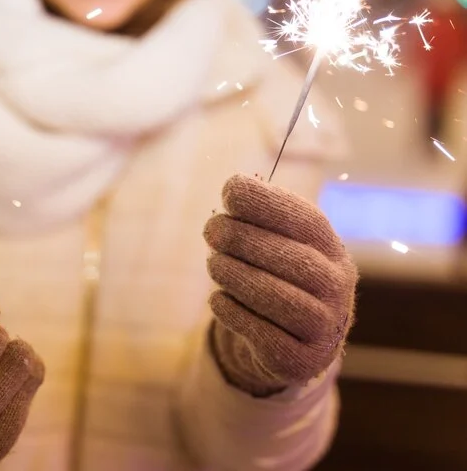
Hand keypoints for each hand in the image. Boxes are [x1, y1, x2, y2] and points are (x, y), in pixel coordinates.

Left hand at [203, 174, 357, 395]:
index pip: (307, 221)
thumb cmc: (275, 277)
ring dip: (239, 276)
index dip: (269, 203)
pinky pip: (265, 335)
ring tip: (213, 264)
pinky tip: (217, 299)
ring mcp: (324, 327)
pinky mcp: (301, 360)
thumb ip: (258, 217)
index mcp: (332, 250)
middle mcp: (337, 287)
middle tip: (212, 231)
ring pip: (280, 299)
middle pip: (294, 260)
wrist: (289, 342)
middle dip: (246, 240)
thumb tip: (234, 187)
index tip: (231, 190)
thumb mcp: (273, 243)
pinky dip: (235, 313)